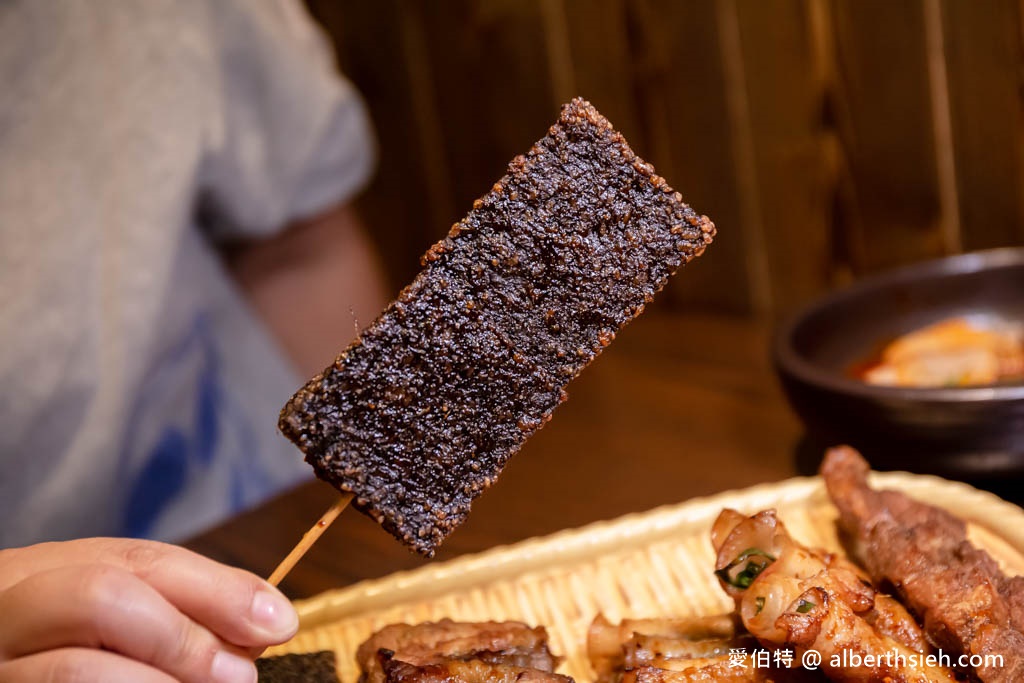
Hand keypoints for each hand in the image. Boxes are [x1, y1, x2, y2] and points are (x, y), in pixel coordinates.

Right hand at [0, 537, 297, 681]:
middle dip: (185, 638)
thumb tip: (264, 621)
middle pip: (103, 600)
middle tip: (239, 675)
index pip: (141, 562)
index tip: (278, 621)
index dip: (219, 590)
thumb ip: (179, 605)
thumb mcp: (107, 609)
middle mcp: (9, 610)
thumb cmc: (55, 645)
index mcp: (42, 570)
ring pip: (76, 670)